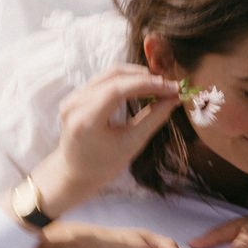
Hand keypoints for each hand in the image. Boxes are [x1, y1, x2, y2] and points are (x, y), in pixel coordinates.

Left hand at [26, 65, 180, 218]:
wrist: (75, 173)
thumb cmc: (105, 164)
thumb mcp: (132, 143)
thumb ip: (153, 118)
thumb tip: (174, 99)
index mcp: (86, 120)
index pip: (118, 90)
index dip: (147, 84)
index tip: (171, 87)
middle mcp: (75, 104)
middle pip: (114, 76)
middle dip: (145, 78)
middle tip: (169, 86)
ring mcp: (72, 97)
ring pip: (109, 74)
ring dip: (136, 76)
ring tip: (158, 85)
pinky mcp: (75, 95)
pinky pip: (103, 79)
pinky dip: (125, 80)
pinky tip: (142, 86)